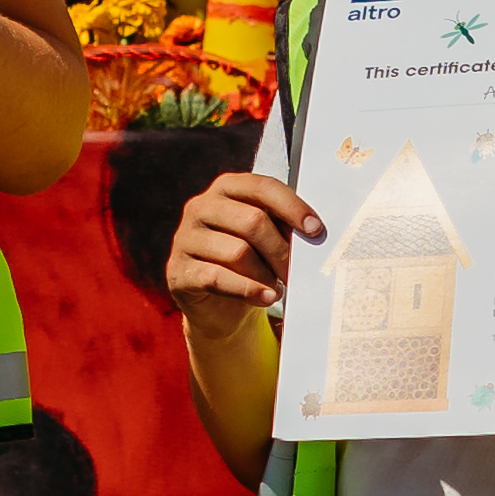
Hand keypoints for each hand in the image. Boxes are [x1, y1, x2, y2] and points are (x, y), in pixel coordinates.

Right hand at [166, 168, 321, 316]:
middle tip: (296, 271)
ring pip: (237, 252)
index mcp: (226, 189)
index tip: (316, 230)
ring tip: (277, 286)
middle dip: (281, 250)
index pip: (262, 187)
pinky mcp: (178, 271)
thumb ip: (283, 228)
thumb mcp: (268, 240)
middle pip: (252, 222)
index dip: (292, 207)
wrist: (221, 307)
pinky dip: (249, 290)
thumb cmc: (251, 263)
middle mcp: (200, 207)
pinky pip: (217, 278)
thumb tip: (313, 231)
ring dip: (266, 274)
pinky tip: (267, 297)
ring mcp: (185, 238)